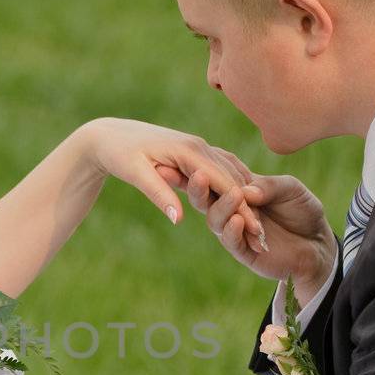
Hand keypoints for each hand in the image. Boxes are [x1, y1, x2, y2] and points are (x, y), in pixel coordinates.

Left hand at [74, 116, 259, 229]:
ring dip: (248, 201)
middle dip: (251, 210)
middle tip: (264, 240)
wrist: (109, 134)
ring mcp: (199, 147)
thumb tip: (177, 219)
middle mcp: (200, 146)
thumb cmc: (119, 154)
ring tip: (259, 231)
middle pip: (234, 181)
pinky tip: (246, 207)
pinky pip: (223, 170)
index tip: (256, 233)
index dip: (242, 209)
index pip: (224, 183)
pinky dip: (237, 189)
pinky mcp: (195, 152)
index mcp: (189, 151)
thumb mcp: (136, 174)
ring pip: (232, 174)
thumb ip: (159, 194)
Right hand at [184, 171, 334, 301]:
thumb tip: (244, 190)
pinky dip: (233, 231)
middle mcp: (231, 210)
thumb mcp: (290, 188)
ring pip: (215, 220)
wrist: (318, 243)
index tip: (188, 154)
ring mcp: (235, 231)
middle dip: (198, 187)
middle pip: (205, 198)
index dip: (201, 166)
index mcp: (238, 189)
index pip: (215, 176)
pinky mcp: (244, 252)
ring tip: (234, 195)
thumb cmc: (302, 209)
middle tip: (198, 175)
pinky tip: (238, 221)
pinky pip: (232, 241)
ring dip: (223, 207)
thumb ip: (268, 186)